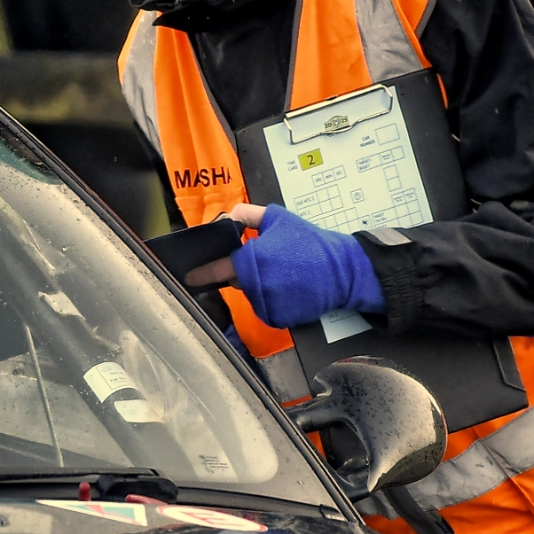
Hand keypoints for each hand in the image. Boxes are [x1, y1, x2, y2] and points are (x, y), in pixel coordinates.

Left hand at [192, 203, 383, 328]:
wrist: (343, 271)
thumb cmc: (309, 242)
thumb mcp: (278, 218)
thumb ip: (247, 214)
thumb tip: (225, 217)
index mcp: (251, 260)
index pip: (218, 269)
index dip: (202, 273)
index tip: (190, 277)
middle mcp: (255, 285)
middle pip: (237, 281)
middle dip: (245, 273)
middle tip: (269, 264)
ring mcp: (266, 304)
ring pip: (251, 296)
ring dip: (260, 287)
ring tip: (284, 275)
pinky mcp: (278, 318)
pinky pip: (266, 309)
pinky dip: (273, 301)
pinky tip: (289, 289)